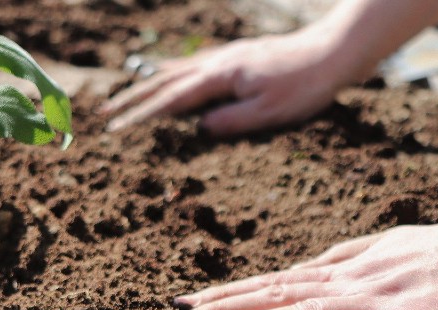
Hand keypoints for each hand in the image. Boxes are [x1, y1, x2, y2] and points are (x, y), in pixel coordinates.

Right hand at [101, 30, 350, 135]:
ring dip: (148, 84)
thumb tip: (200, 129)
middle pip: (165, 81)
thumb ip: (231, 121)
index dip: (142, 116)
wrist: (332, 52)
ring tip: (126, 96)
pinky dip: (173, 72)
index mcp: (221, 77)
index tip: (117, 129)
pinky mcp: (238, 56)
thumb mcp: (269, 113)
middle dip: (133, 99)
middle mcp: (218, 62)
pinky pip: (194, 64)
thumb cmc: (305, 86)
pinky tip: (170, 75)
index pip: (171, 100)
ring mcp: (227, 56)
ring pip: (177, 70)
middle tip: (105, 113)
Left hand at [174, 221, 437, 309]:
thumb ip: (343, 259)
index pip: (275, 283)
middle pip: (277, 296)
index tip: (189, 302)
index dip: (231, 293)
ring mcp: (376, 303)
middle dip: (225, 307)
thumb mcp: (384, 249)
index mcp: (344, 271)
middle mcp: (349, 284)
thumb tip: (302, 269)